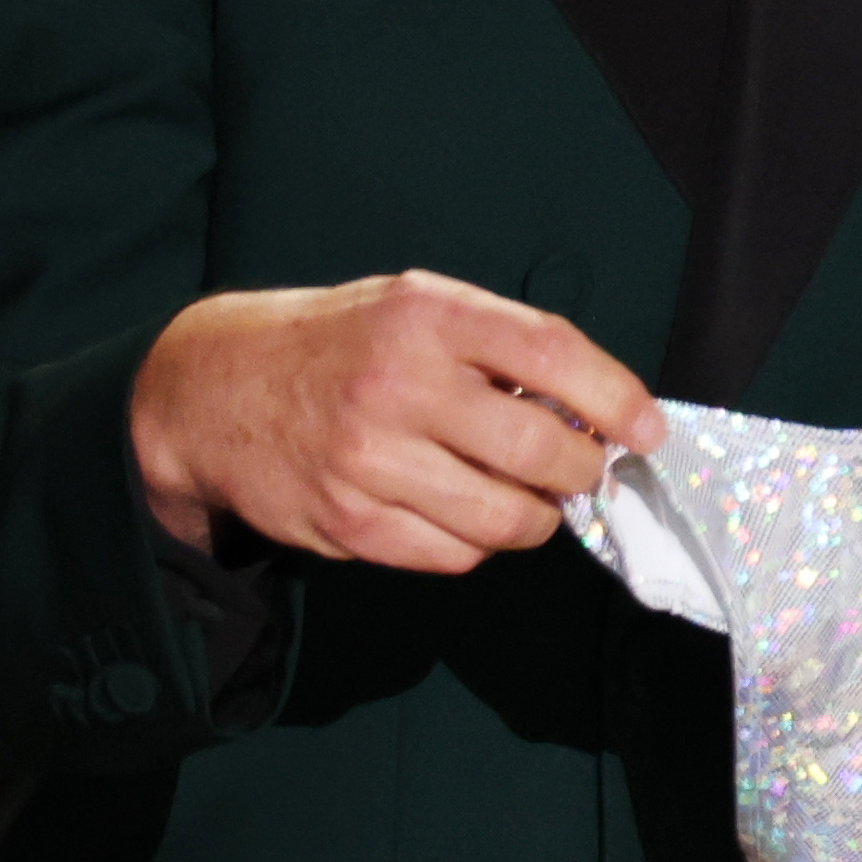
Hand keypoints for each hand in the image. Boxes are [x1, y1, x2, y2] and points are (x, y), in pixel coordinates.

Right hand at [128, 270, 660, 576]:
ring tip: (525, 495)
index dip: (616, 398)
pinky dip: (477, 542)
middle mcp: (398, 385)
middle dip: (583, 472)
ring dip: (536, 517)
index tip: (646, 430)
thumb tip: (597, 410)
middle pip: (539, 452)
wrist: (214, 392)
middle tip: (584, 471)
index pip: (551, 354)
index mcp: (425, 316)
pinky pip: (453, 555)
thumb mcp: (414, 307)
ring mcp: (369, 461)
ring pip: (504, 520)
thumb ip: (499, 346)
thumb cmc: (340, 346)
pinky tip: (461, 509)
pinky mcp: (349, 523)